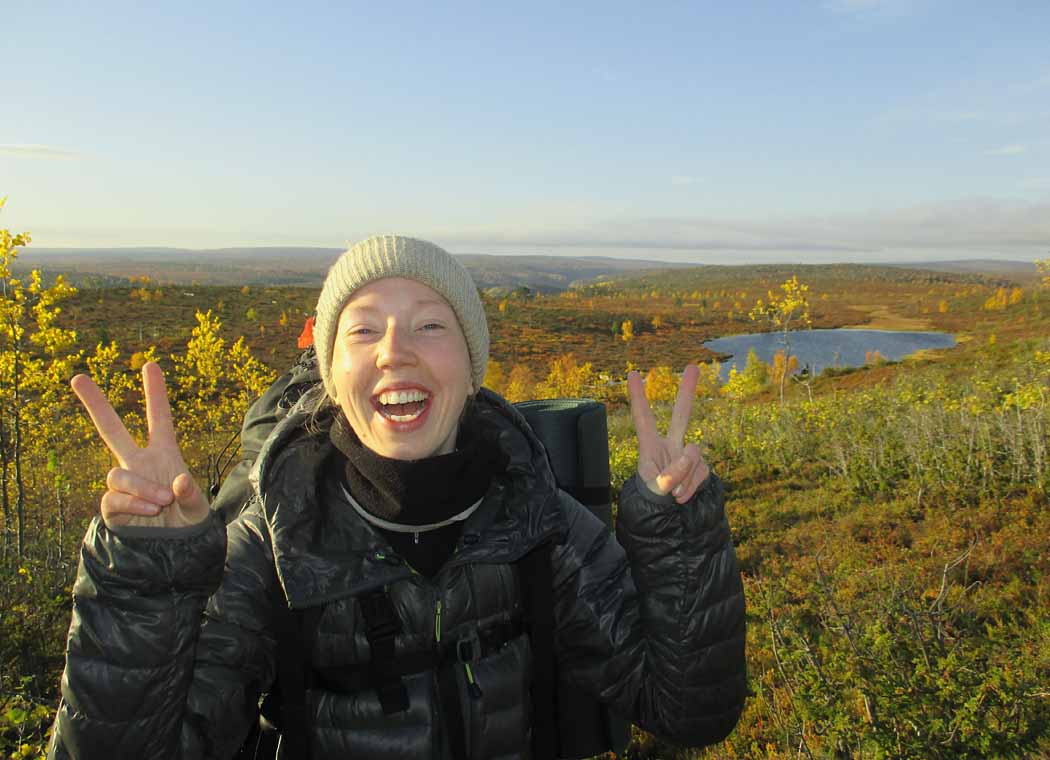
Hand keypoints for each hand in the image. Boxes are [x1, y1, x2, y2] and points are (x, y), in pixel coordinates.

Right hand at [71, 362, 208, 529]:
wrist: (173, 549)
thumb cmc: (188, 520)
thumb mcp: (198, 507)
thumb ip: (191, 494)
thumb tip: (176, 482)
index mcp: (165, 454)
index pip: (158, 419)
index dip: (155, 393)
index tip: (150, 364)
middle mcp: (140, 462)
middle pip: (111, 429)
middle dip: (95, 404)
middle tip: (77, 377)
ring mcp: (125, 483)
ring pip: (118, 474)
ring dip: (140, 487)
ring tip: (162, 502)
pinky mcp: (113, 505)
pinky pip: (114, 498)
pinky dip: (132, 504)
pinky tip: (150, 512)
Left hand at [627, 365, 710, 503]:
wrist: (670, 515)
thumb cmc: (653, 498)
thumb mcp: (655, 489)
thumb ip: (669, 476)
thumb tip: (688, 458)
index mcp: (650, 446)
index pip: (643, 418)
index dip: (638, 397)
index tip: (632, 373)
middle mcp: (670, 445)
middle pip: (681, 415)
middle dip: (687, 392)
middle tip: (693, 366)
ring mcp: (688, 455)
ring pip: (693, 455)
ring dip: (684, 478)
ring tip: (673, 494)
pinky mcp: (702, 467)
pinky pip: (702, 472)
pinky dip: (692, 487)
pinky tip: (682, 497)